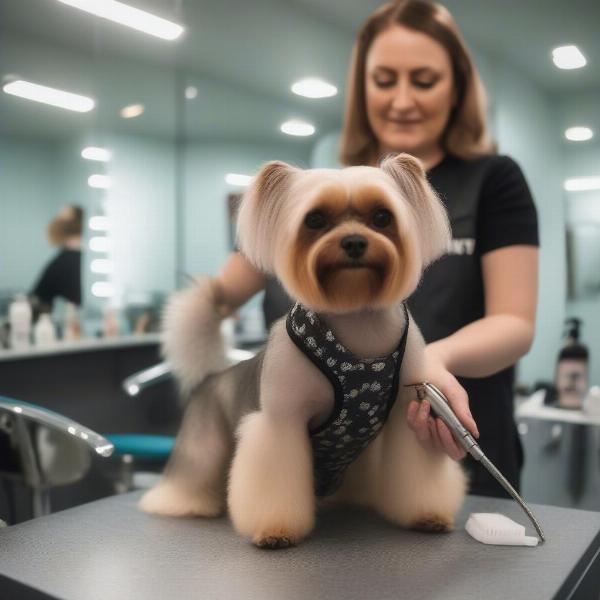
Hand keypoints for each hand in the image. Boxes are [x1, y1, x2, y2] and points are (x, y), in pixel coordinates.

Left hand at [406, 345, 478, 460]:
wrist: (430, 368)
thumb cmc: (446, 383)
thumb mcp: (457, 395)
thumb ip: (463, 412)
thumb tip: (474, 432)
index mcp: (456, 430)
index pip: (456, 450)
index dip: (450, 443)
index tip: (443, 424)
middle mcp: (442, 433)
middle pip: (439, 447)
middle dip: (435, 433)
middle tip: (434, 417)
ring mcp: (428, 429)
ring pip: (423, 438)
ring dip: (423, 423)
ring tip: (425, 404)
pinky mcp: (416, 422)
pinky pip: (411, 426)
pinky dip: (412, 415)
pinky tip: (415, 403)